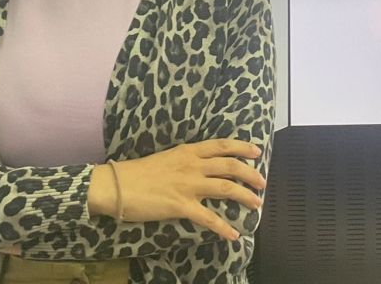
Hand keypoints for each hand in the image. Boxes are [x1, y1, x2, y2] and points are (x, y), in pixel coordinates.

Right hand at [106, 139, 266, 242]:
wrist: (117, 185)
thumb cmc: (137, 172)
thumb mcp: (166, 158)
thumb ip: (185, 161)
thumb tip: (200, 167)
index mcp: (187, 151)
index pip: (221, 145)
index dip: (241, 147)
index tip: (256, 151)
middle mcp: (192, 166)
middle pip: (229, 166)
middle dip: (250, 173)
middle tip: (262, 182)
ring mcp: (188, 186)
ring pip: (226, 188)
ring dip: (245, 196)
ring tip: (257, 204)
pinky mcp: (181, 206)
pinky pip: (208, 218)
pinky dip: (224, 228)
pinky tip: (234, 235)